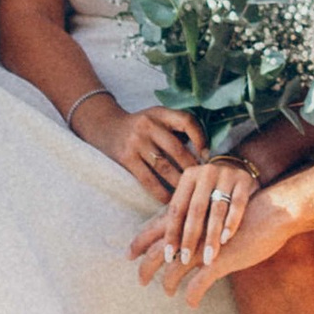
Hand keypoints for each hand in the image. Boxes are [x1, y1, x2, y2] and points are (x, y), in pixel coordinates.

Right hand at [70, 94, 206, 201]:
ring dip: (179, 183)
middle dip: (192, 168)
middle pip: (177, 149)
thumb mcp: (157, 118)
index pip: (186, 121)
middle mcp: (148, 125)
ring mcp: (136, 142)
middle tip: (203, 182)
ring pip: (164, 167)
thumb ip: (176, 129)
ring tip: (190, 194)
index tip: (207, 155)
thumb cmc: (141, 127)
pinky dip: (160, 192)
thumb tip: (205, 154)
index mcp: (160, 113)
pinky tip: (169, 200)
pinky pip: (148, 179)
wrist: (106, 127)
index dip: (200, 138)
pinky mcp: (126, 158)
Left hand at [129, 156, 258, 294]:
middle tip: (183, 260)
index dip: (169, 232)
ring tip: (208, 257)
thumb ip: (173, 222)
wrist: (250, 173)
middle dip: (188, 238)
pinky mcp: (246, 182)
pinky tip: (227, 239)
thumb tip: (136, 251)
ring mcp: (226, 177)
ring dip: (211, 236)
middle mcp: (205, 174)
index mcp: (187, 179)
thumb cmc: (215, 198)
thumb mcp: (195, 202)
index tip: (167, 255)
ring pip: (216, 210)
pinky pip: (237, 204)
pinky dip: (232, 222)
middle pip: (193, 211)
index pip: (174, 210)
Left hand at [135, 177, 302, 303]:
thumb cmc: (251, 212)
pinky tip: (192, 303)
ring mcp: (204, 245)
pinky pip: (199, 284)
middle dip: (147, 266)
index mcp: (192, 214)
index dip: (141, 242)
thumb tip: (192, 228)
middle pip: (160, 249)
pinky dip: (192, 295)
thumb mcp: (221, 210)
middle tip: (140, 281)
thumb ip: (204, 220)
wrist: (276, 210)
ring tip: (167, 293)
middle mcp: (194, 228)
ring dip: (168, 284)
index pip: (158, 228)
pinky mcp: (219, 259)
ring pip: (175, 269)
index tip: (129, 255)